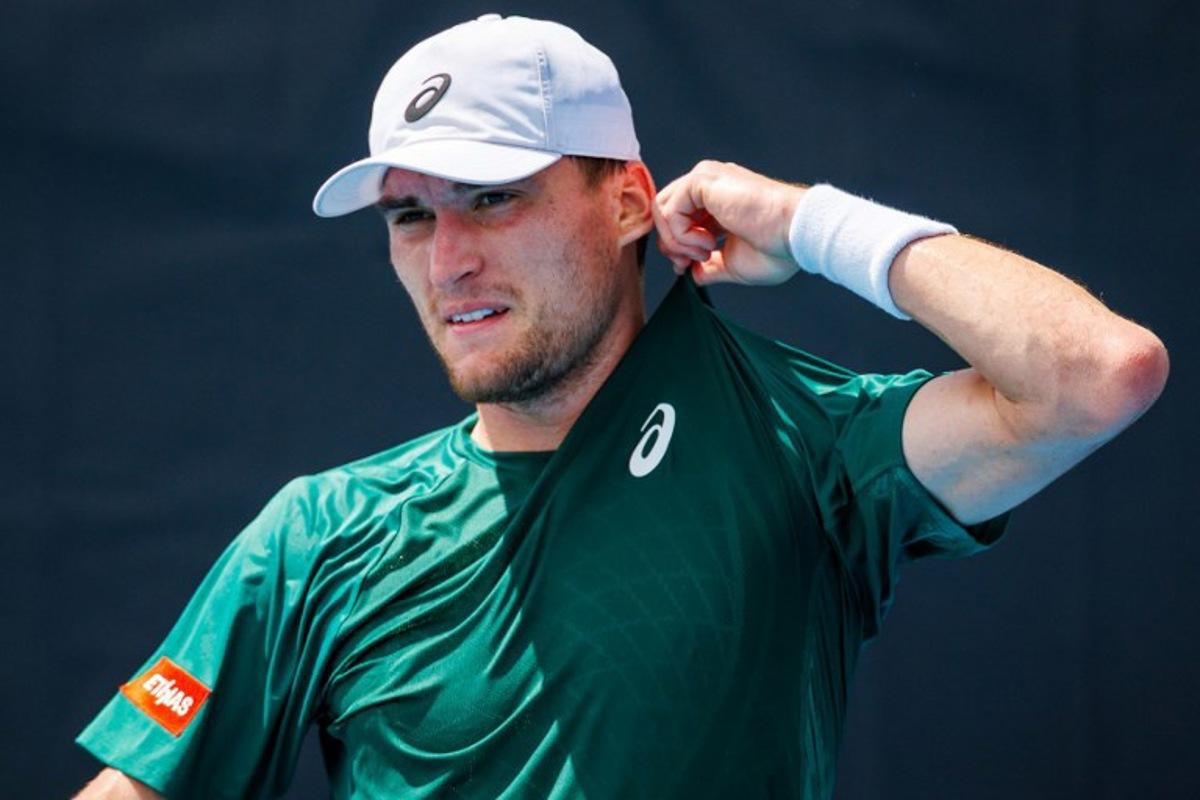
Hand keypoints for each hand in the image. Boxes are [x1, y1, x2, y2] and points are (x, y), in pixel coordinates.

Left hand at [652, 160, 805, 285]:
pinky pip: (669, 210)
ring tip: (705, 253)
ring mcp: (707, 179)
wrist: (794, 234)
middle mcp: (711, 185)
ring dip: (676, 242)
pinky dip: (680, 235)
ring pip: (663, 210)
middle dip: (671, 245)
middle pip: (665, 212)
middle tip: (687, 264)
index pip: (681, 219)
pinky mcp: (702, 180)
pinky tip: (706, 244)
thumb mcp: (734, 263)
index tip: (690, 267)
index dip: (678, 247)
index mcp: (719, 200)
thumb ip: (710, 267)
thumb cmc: (777, 248)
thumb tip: (694, 275)